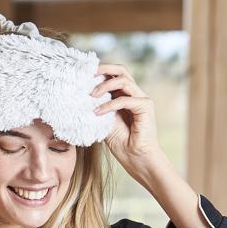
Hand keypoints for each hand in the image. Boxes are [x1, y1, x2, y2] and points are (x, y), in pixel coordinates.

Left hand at [91, 63, 163, 177]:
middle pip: (121, 70)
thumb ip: (98, 108)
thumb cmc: (122, 144)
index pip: (114, 76)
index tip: (83, 74)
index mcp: (124, 96)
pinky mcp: (146, 107)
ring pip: (124, 80)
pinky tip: (98, 112)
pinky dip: (110, 104)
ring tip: (91, 95)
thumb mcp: (104, 123)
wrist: (137, 159)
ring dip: (105, 85)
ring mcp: (142, 99)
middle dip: (104, 68)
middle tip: (88, 74)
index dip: (100, 72)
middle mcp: (134, 95)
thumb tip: (80, 99)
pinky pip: (126, 99)